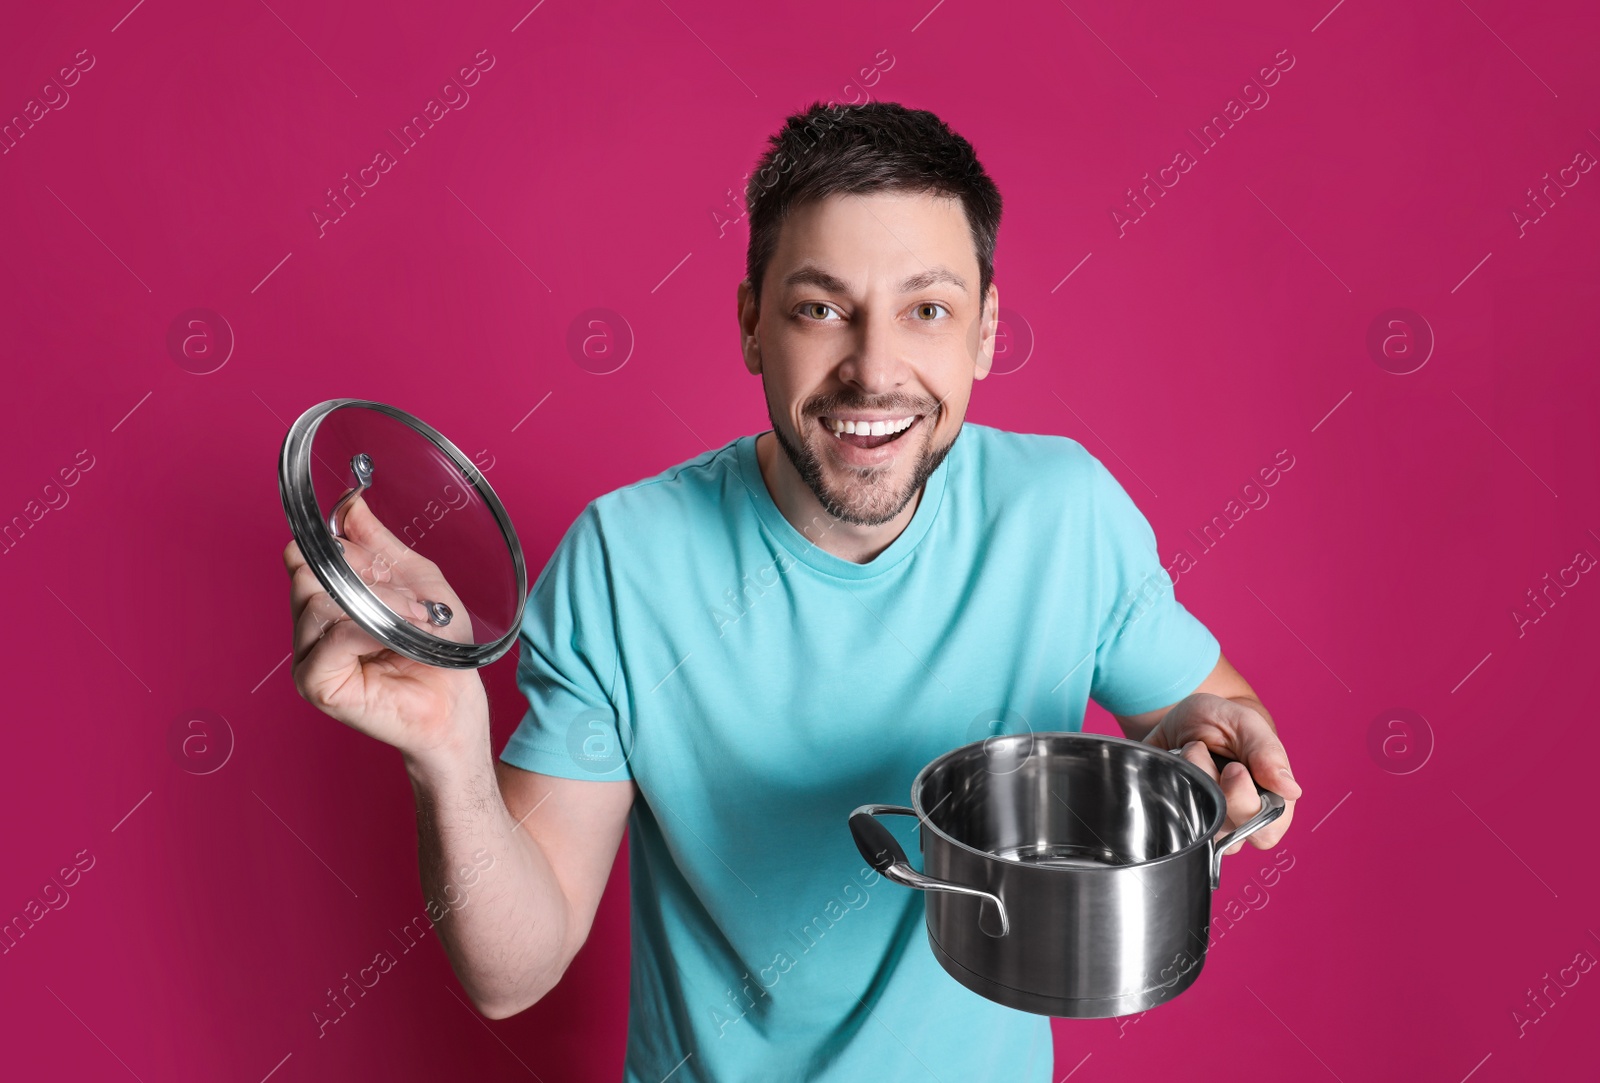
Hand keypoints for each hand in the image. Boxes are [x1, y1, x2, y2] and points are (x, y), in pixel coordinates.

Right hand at [284, 491, 487, 769]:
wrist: (456, 700)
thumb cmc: (439, 647)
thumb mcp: (415, 580)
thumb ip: (378, 544)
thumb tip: (350, 503)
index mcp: (326, 599)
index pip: (305, 555)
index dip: (344, 550)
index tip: (382, 563)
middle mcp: (309, 626)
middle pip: (309, 574)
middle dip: (370, 581)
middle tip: (413, 603)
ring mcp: (308, 655)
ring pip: (321, 602)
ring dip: (380, 607)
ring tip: (416, 624)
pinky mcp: (315, 683)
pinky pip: (332, 637)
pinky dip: (369, 630)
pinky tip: (397, 639)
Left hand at [1141, 693, 1302, 854]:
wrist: (1184, 718)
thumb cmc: (1224, 722)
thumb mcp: (1245, 724)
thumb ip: (1268, 754)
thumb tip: (1291, 790)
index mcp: (1271, 803)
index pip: (1266, 831)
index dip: (1245, 803)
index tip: (1234, 768)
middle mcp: (1241, 822)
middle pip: (1228, 836)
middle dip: (1211, 789)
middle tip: (1203, 751)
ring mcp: (1209, 825)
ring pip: (1197, 829)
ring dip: (1187, 784)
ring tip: (1190, 752)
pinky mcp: (1179, 820)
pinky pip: (1168, 822)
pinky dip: (1166, 788)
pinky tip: (1174, 767)